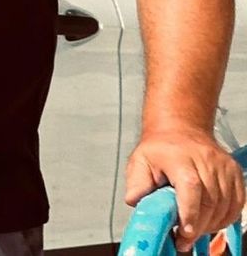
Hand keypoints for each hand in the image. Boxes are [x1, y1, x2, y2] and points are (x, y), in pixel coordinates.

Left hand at [124, 126, 245, 251]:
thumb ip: (136, 183)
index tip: (183, 231)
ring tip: (193, 230)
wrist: (181, 130)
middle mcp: (206, 160)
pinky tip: (209, 221)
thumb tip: (135, 201)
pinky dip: (224, 218)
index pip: (191, 186)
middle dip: (197, 226)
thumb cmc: (160, 149)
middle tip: (183, 239)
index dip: (189, 212)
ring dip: (210, 225)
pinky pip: (235, 204)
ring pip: (224, 206)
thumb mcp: (139, 161)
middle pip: (209, 201)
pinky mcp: (235, 174)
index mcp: (179, 157)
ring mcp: (224, 167)